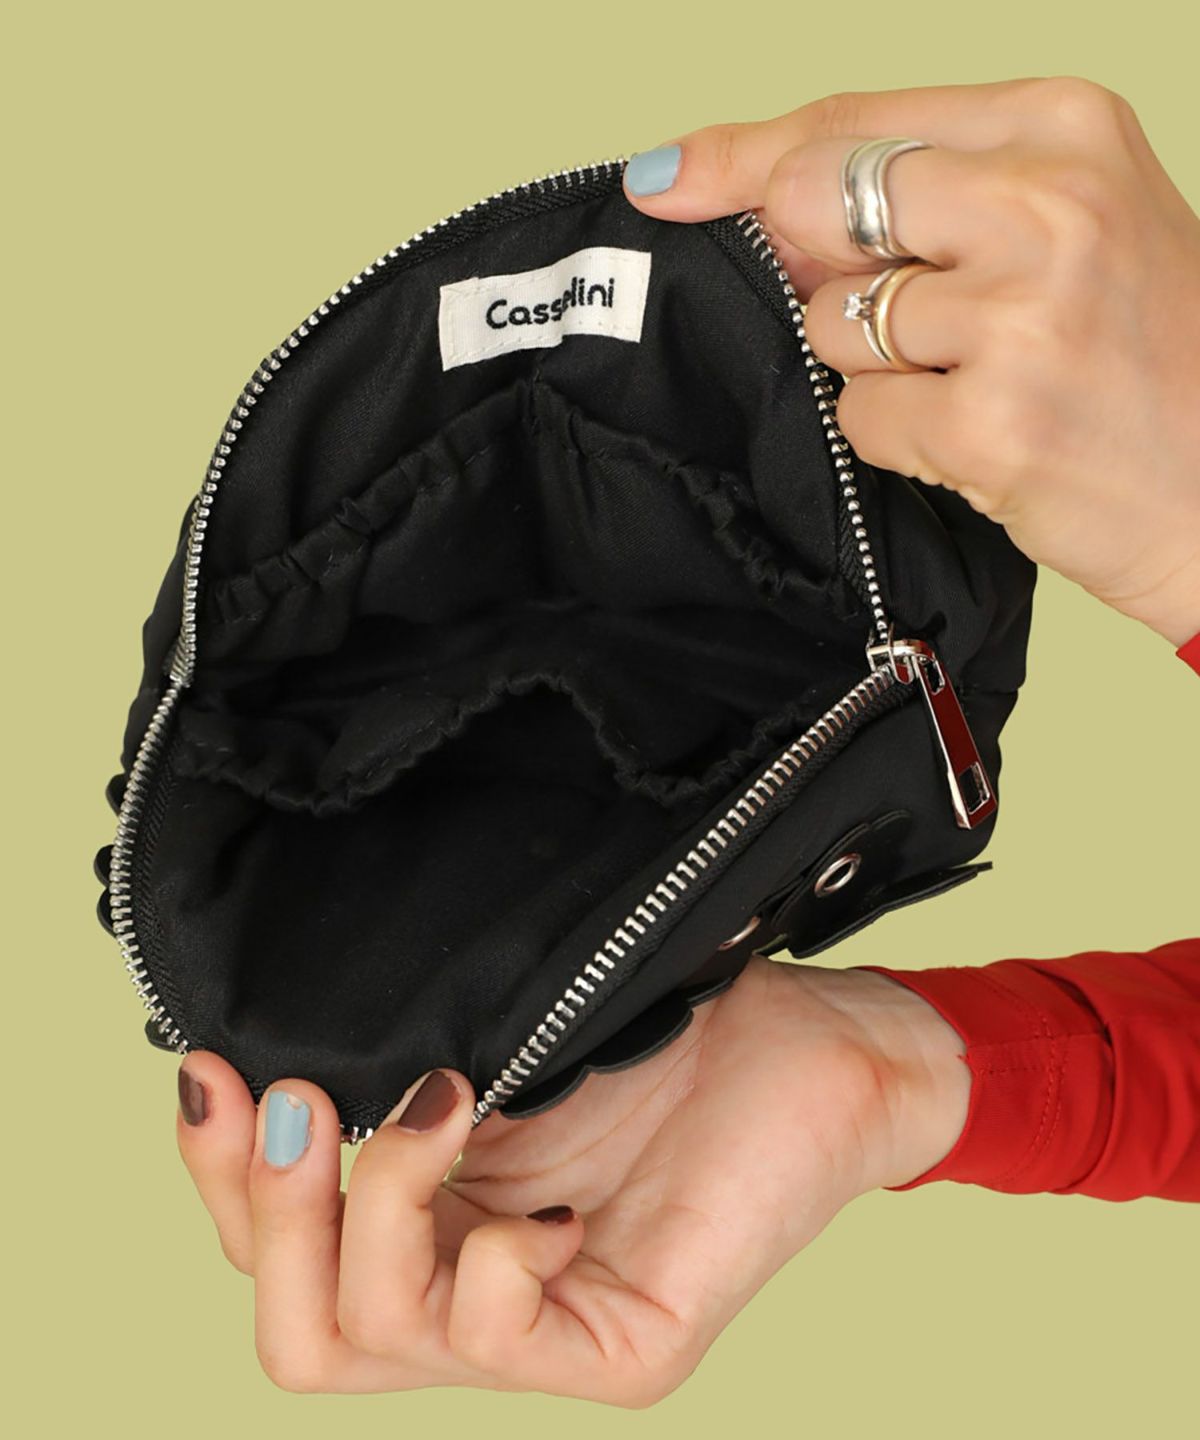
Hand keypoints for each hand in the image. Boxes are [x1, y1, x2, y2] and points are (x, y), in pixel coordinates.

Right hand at [176, 957, 968, 1402]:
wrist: (822, 1040)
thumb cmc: (661, 1026)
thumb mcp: (494, 1043)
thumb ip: (392, 1069)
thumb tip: (257, 1048)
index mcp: (427, 1232)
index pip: (271, 1257)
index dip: (216, 1174)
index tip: (212, 1062)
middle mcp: (467, 1298)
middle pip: (295, 1335)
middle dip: (272, 1209)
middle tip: (312, 1097)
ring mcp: (546, 1339)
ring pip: (368, 1340)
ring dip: (380, 1205)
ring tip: (446, 1099)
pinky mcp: (630, 1352)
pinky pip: (504, 1347)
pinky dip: (497, 1262)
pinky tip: (553, 1201)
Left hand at [622, 77, 1199, 647]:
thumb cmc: (1150, 356)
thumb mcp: (1069, 224)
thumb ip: (930, 194)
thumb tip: (758, 197)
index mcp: (1065, 127)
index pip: (855, 122)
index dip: (746, 155)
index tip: (671, 174)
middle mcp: (1047, 205)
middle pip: (818, 209)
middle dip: (823, 271)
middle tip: (911, 316)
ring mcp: (1020, 317)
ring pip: (832, 324)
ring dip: (876, 367)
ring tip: (982, 380)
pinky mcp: (992, 425)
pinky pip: (858, 418)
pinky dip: (896, 436)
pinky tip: (980, 435)